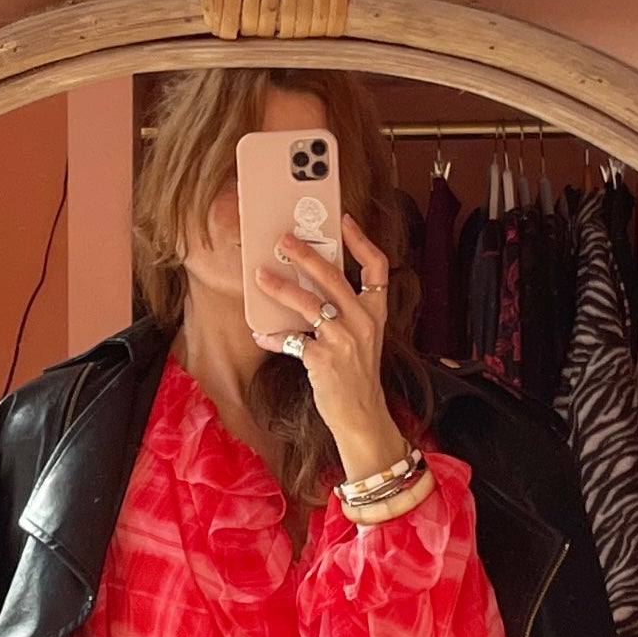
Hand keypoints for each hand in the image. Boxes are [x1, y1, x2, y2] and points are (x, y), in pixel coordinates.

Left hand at [252, 214, 404, 477]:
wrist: (361, 416)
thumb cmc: (356, 376)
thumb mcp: (362, 339)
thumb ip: (345, 312)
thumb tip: (310, 285)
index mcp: (376, 313)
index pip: (377, 267)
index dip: (361, 240)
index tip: (343, 220)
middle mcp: (363, 322)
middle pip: (333, 276)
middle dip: (305, 253)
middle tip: (284, 240)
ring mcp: (344, 341)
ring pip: (308, 303)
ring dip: (280, 288)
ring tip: (260, 277)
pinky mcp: (323, 360)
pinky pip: (292, 340)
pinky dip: (274, 336)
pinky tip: (262, 333)